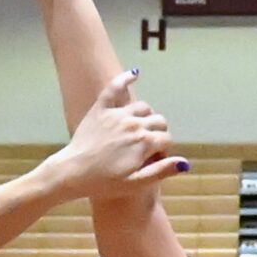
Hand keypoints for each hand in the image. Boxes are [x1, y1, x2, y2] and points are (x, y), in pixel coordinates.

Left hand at [43, 69, 185, 202]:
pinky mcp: (100, 109)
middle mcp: (134, 124)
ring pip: (143, 107)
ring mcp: (117, 114)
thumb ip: (161, 171)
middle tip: (147, 148)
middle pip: (159, 121)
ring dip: (146, 117)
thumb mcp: (135, 184)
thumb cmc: (103, 183)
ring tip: (139, 129)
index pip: (166, 139)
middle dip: (158, 134)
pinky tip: (135, 72)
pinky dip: (126, 78)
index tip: (154, 161)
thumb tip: (185, 163)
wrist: (71, 173)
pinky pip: (115, 88)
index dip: (164, 152)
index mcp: (144, 142)